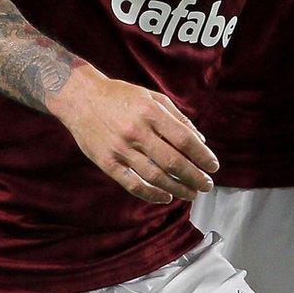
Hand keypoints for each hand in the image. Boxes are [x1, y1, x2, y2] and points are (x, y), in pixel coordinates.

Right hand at [48, 63, 217, 203]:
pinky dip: (152, 194)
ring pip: (156, 176)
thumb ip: (176, 117)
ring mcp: (120, 149)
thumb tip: (200, 140)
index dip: (202, 156)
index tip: (213, 166)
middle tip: (207, 185)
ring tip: (191, 194)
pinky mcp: (107, 162)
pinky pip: (133, 184)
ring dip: (178, 188)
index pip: (184, 139)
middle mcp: (136, 131)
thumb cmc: (119, 96)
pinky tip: (166, 197)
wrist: (79, 98)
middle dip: (195, 177)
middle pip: (173, 161)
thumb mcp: (150, 96)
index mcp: (150, 112)